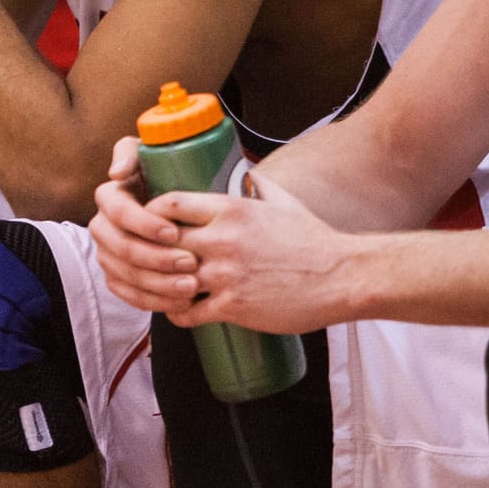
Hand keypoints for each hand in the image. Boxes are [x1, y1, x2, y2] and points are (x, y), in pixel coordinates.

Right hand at [90, 136, 203, 314]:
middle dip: (157, 258)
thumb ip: (132, 152)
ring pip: (127, 276)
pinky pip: (130, 295)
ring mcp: (107, 254)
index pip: (118, 212)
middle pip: (122, 248)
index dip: (144, 224)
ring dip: (159, 284)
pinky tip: (180, 302)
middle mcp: (102, 226)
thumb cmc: (167, 176)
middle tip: (191, 263)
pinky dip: (155, 302)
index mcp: (109, 196)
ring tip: (192, 287)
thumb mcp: (151, 156)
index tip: (174, 231)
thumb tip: (116, 172)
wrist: (178, 207)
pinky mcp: (116, 277)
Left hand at [152, 175, 355, 333]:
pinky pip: (187, 312)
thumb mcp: (284, 202)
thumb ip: (259, 185)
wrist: (342, 276)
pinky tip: (178, 312)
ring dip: (158, 285)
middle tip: (146, 259)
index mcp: (231, 209)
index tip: (149, 224)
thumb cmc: (314, 239)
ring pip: (167, 279)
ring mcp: (225, 274)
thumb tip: (248, 173)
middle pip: (160, 242)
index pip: (169, 204)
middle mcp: (222, 239)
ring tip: (157, 288)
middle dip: (148, 251)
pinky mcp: (232, 306)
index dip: (151, 215)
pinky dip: (177, 314)